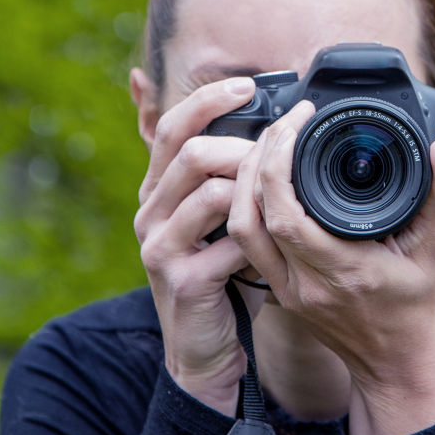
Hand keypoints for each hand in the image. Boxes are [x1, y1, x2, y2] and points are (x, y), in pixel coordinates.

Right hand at [133, 77, 263, 415]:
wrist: (204, 349)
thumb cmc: (221, 275)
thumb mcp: (216, 219)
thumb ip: (223, 175)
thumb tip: (259, 122)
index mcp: (157, 190)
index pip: (170, 126)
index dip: (208, 100)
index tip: (250, 85)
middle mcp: (149, 213)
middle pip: (191, 152)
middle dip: (245, 146)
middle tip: (284, 151)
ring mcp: (160, 246)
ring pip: (211, 191)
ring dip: (256, 188)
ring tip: (285, 196)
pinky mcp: (181, 278)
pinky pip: (229, 241)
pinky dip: (260, 237)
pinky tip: (277, 244)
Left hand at [227, 101, 434, 434]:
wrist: (401, 363)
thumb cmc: (421, 306)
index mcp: (343, 270)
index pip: (286, 214)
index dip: (279, 161)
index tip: (299, 121)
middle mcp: (306, 283)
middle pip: (251, 215)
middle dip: (257, 159)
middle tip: (283, 123)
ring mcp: (288, 290)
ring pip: (240, 229)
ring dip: (245, 181)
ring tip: (270, 144)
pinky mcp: (280, 291)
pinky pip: (248, 242)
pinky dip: (247, 204)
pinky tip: (263, 178)